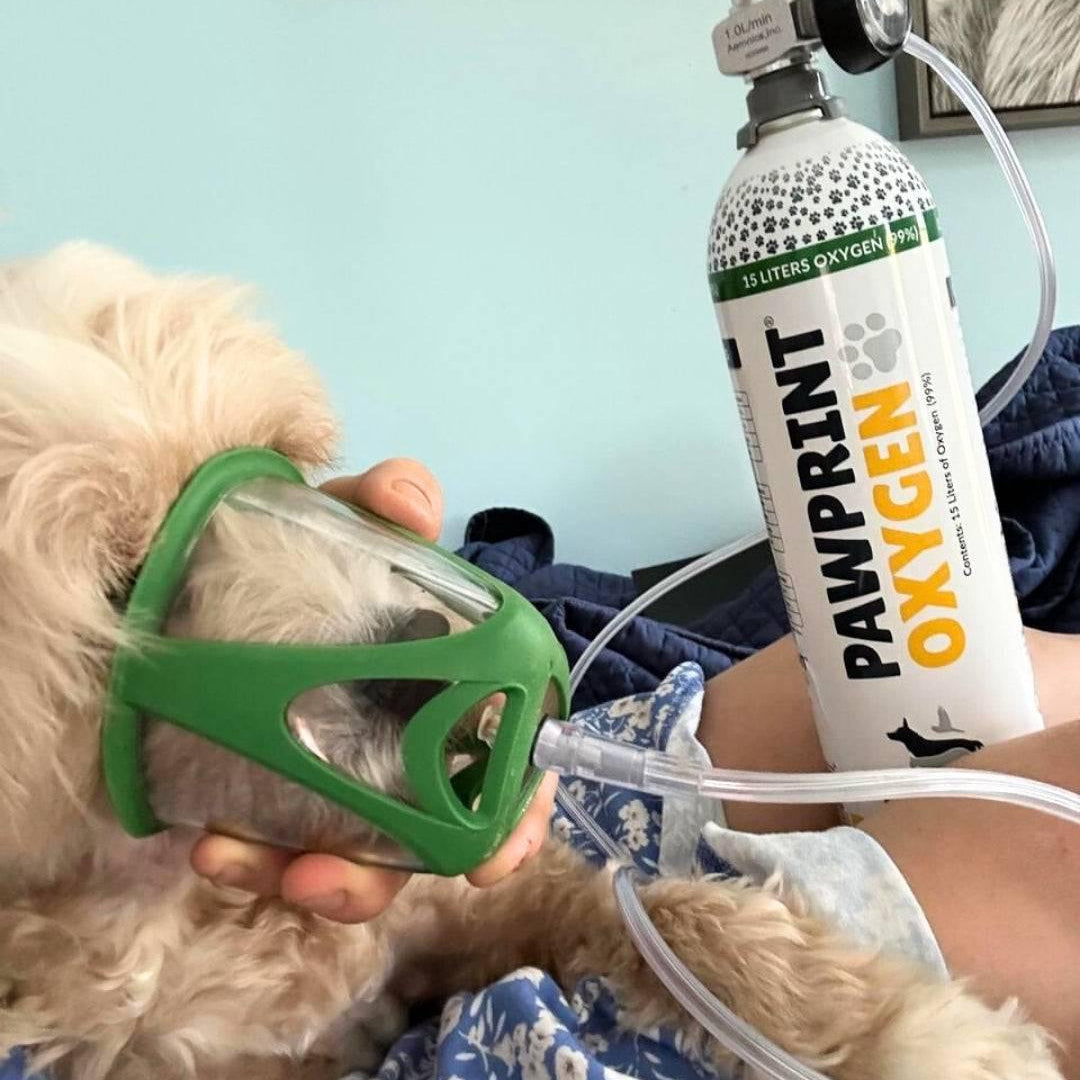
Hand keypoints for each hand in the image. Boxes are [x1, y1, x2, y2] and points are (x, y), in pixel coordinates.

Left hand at [190, 458, 557, 919]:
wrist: (201, 573)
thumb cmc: (304, 551)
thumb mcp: (348, 520)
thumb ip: (386, 501)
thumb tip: (412, 507)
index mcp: (444, 691)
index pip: (503, 764)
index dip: (512, 819)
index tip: (492, 859)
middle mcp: (402, 745)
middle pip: (417, 838)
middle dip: (383, 877)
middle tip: (328, 879)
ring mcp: (338, 778)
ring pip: (346, 862)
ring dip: (310, 883)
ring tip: (252, 864)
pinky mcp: (273, 797)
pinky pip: (273, 853)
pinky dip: (251, 861)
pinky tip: (214, 845)